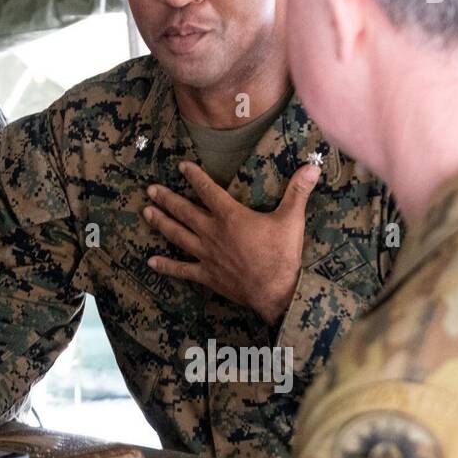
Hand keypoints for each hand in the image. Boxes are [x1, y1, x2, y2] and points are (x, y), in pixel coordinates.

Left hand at [141, 160, 319, 324]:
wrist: (276, 292)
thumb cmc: (282, 255)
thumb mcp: (291, 220)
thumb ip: (298, 191)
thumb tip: (312, 166)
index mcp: (230, 216)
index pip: (208, 190)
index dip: (194, 177)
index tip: (181, 166)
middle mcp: (212, 232)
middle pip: (184, 212)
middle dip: (166, 199)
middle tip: (150, 190)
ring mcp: (206, 254)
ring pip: (177, 235)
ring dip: (161, 223)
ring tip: (146, 212)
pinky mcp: (206, 274)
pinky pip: (181, 269)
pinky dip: (166, 266)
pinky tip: (151, 262)